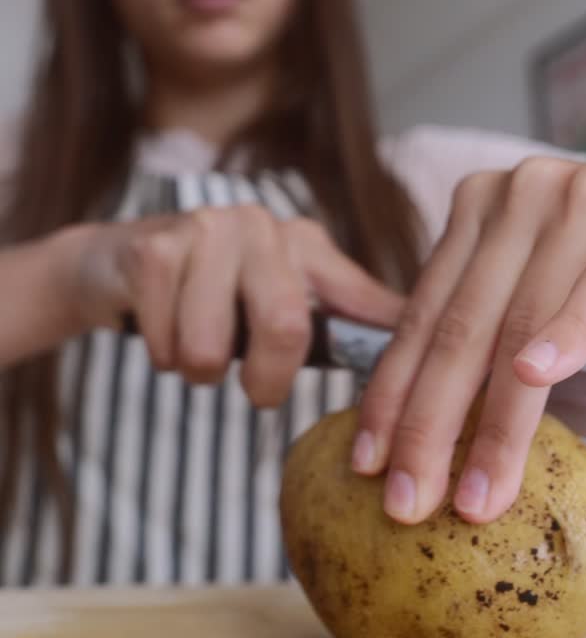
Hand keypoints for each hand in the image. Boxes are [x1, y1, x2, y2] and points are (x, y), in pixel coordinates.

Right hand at [66, 207, 401, 401]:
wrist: (114, 264)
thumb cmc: (210, 292)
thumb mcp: (284, 295)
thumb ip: (346, 316)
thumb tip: (420, 347)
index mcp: (304, 242)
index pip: (359, 305)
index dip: (377, 361)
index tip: (389, 413)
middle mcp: (262, 224)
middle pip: (285, 326)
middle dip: (265, 380)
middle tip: (255, 391)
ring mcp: (206, 229)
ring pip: (213, 347)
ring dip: (198, 368)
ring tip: (194, 343)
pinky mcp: (155, 249)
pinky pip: (167, 342)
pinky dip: (161, 354)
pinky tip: (160, 326)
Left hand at [352, 153, 585, 524]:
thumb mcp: (541, 281)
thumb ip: (487, 322)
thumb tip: (427, 420)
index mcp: (479, 208)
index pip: (423, 313)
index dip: (391, 391)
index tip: (366, 460)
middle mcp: (517, 194)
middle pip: (462, 326)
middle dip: (429, 423)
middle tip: (409, 499)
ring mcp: (578, 198)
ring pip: (523, 323)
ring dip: (497, 420)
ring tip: (479, 491)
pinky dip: (567, 337)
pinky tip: (537, 380)